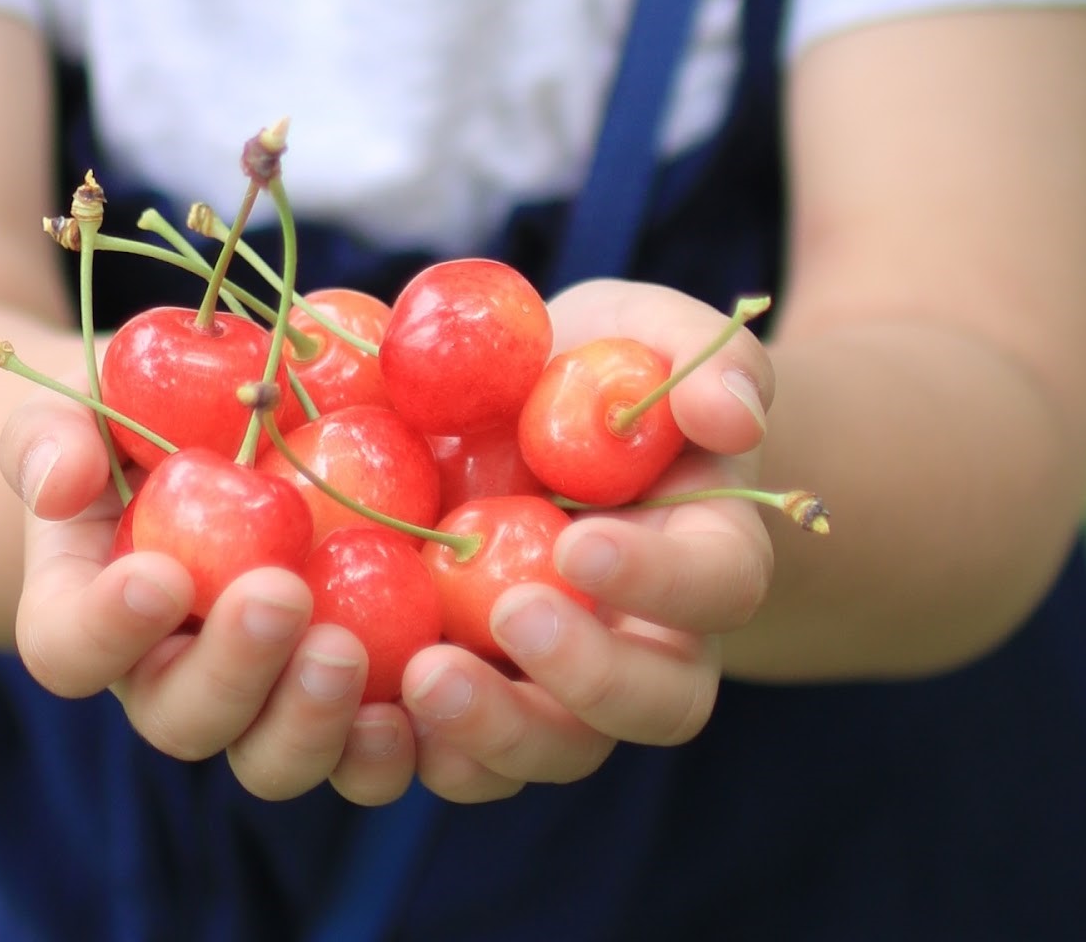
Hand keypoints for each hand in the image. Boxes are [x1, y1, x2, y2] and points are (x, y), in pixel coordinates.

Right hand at [0, 381, 421, 804]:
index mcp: (91, 613)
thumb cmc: (137, 417)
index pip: (70, 649)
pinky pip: (359, 755)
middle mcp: (170, 676)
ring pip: (271, 758)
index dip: (107, 630)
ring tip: (347, 651)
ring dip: (308, 721)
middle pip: (182, 719)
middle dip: (232, 671)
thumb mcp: (82, 406)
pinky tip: (423, 694)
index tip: (161, 575)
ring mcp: (260, 699)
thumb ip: (51, 437)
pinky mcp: (340, 699)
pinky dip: (387, 746)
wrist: (223, 437)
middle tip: (280, 596)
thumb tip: (62, 483)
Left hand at [395, 279, 774, 800]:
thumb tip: (728, 413)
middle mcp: (647, 643)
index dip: (659, 578)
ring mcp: (558, 684)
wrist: (527, 412)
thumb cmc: (603, 368)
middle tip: (509, 616)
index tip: (577, 541)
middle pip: (649, 705)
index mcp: (705, 556)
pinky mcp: (473, 690)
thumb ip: (711, 364)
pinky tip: (357, 706)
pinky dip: (408, 747)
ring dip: (493, 733)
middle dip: (585, 679)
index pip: (715, 587)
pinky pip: (455, 752)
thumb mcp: (656, 333)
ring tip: (422, 679)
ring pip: (553, 750)